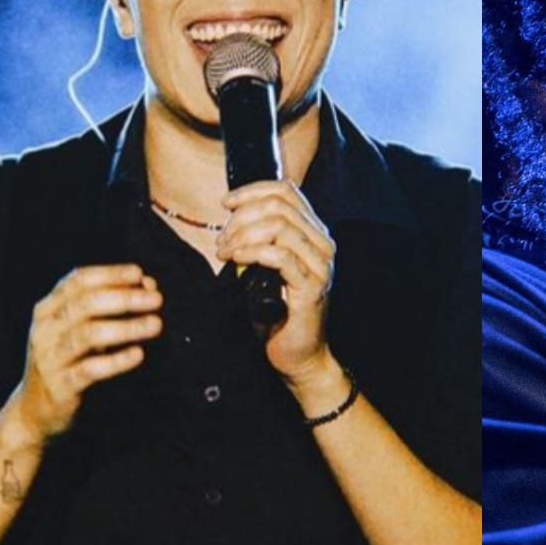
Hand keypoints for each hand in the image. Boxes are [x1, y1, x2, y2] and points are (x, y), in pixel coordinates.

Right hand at [11, 265, 161, 444]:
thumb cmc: (67, 361)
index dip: (110, 274)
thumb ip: (110, 306)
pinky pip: (90, 369)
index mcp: (47, 310)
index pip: (77, 281)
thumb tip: (148, 283)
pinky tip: (138, 354)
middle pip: (85, 304)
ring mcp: (49, 358)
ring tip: (156, 323)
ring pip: (88, 335)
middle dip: (124, 298)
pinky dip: (116, 360)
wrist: (34, 410)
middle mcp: (45, 330)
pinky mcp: (60, 386)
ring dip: (127, 327)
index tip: (140, 274)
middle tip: (156, 298)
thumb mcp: (80, 329)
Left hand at [216, 181, 335, 383]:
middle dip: (241, 218)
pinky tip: (236, 259)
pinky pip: (280, 256)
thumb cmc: (278, 311)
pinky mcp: (311, 287)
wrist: (298, 353)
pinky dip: (252, 252)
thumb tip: (234, 215)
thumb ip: (261, 238)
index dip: (251, 191)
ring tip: (225, 253)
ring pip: (279, 226)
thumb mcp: (267, 265)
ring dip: (242, 235)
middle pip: (279, 206)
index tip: (226, 204)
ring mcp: (320, 265)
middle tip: (222, 241)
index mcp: (315, 234)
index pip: (287, 191)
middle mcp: (323, 244)